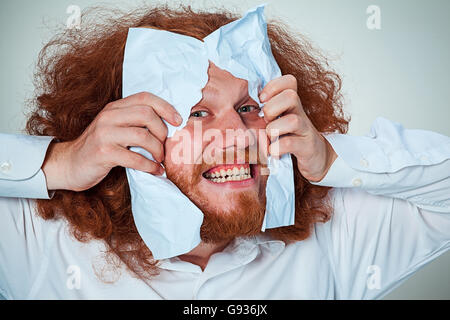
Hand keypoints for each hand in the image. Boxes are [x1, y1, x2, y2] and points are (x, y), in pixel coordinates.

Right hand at [42, 92, 181, 190]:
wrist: (69, 164)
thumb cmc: (99, 148)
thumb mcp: (115, 128)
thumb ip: (134, 123)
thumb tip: (168, 126)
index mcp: (115, 108)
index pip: (145, 98)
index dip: (166, 107)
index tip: (178, 121)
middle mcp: (109, 117)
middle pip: (147, 114)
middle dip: (162, 131)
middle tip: (165, 146)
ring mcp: (104, 134)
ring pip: (143, 136)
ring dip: (157, 150)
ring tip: (159, 159)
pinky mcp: (103, 153)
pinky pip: (135, 158)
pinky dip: (150, 166)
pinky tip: (155, 170)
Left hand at [260, 74, 336, 182]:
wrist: (316, 157)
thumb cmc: (290, 136)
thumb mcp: (279, 119)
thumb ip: (267, 111)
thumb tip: (242, 106)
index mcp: (292, 104)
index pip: (289, 81)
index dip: (273, 86)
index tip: (262, 99)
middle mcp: (300, 113)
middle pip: (291, 96)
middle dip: (271, 108)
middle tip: (265, 121)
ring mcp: (305, 130)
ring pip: (293, 121)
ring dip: (274, 129)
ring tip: (269, 137)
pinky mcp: (307, 147)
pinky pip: (290, 144)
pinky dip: (276, 148)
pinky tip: (272, 151)